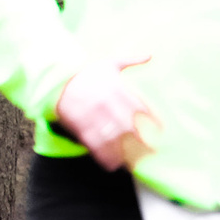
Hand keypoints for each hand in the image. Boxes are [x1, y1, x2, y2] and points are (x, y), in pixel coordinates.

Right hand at [55, 55, 161, 171]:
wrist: (59, 79)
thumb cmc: (87, 72)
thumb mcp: (110, 63)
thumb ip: (131, 60)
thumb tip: (150, 55)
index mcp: (118, 90)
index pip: (142, 109)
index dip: (154, 121)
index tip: (161, 131)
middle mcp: (109, 105)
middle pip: (131, 128)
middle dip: (142, 141)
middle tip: (151, 151)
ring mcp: (95, 118)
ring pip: (114, 140)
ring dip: (124, 153)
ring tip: (133, 163)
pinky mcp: (82, 128)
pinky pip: (96, 147)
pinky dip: (105, 158)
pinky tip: (112, 165)